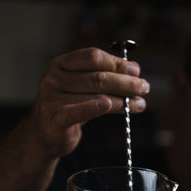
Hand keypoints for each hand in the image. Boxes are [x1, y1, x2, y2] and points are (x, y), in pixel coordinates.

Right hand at [25, 47, 149, 158]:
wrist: (46, 134)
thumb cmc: (68, 106)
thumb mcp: (82, 87)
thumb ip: (103, 76)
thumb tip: (134, 68)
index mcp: (61, 63)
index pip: (92, 57)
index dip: (117, 63)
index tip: (136, 71)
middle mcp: (53, 78)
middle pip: (97, 77)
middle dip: (125, 83)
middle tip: (144, 88)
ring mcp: (52, 99)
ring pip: (94, 96)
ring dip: (122, 100)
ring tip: (139, 104)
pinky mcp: (54, 120)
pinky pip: (77, 112)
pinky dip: (93, 108)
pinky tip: (108, 105)